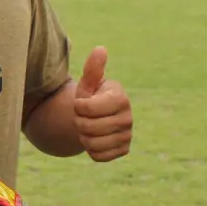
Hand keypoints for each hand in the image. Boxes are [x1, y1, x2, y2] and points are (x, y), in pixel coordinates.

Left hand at [72, 46, 131, 161]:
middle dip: (79, 123)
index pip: (87, 108)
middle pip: (88, 127)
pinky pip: (99, 156)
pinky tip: (95, 139)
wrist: (95, 118)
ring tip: (88, 128)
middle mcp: (128, 116)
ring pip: (93, 144)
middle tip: (83, 117)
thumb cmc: (90, 97)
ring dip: (83, 137)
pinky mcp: (124, 149)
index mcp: (120, 97)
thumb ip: (93, 69)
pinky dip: (91, 150)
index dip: (78, 107)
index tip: (81, 102)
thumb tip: (100, 49)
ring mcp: (128, 134)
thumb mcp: (88, 84)